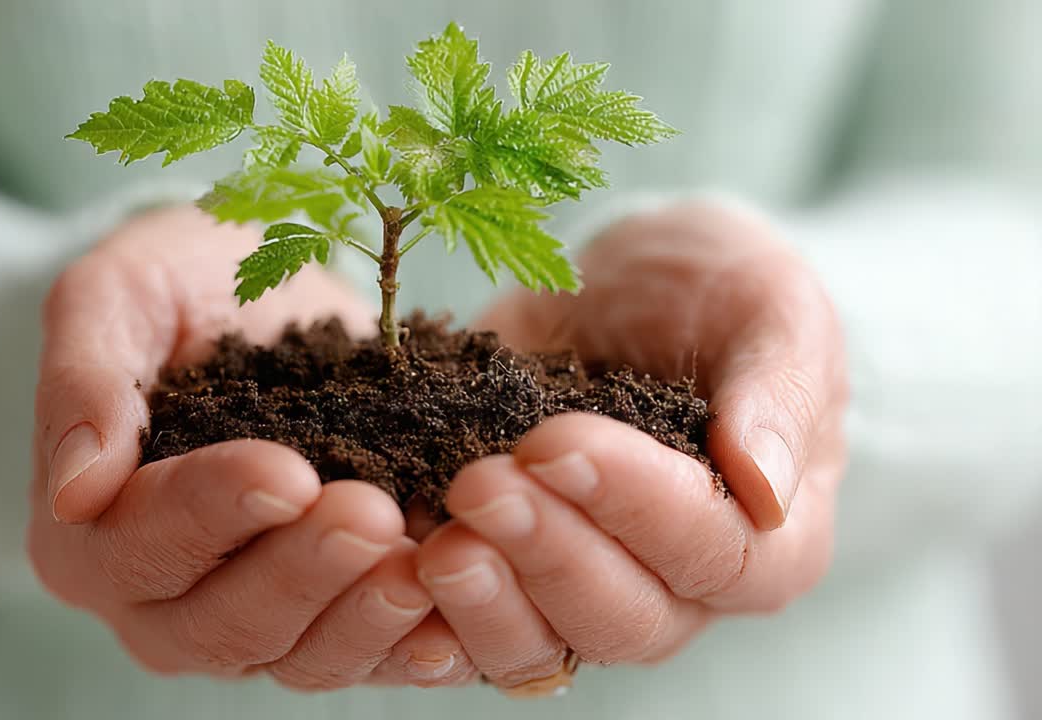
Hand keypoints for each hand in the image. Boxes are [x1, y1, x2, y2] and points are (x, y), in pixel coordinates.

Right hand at [26, 205, 439, 688]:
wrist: (258, 301)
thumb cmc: (174, 288)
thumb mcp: (115, 295)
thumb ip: (84, 380)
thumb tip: (76, 489)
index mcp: (88, 536)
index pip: (141, 544)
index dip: (211, 514)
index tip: (287, 471)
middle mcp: (160, 602)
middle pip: (223, 624)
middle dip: (301, 573)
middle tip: (370, 514)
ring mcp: (249, 620)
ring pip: (301, 656)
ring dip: (363, 616)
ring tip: (422, 561)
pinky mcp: (328, 615)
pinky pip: (369, 653)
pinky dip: (414, 641)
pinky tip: (457, 604)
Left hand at [415, 200, 848, 689]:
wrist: (630, 288)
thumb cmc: (720, 292)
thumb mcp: (769, 307)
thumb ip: (779, 390)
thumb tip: (767, 488)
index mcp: (766, 537)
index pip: (712, 552)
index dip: (634, 507)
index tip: (556, 442)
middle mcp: (679, 587)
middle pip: (621, 617)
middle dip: (546, 553)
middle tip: (480, 484)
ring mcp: (585, 586)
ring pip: (539, 643)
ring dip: (483, 600)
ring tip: (431, 542)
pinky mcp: (508, 572)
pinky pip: (466, 624)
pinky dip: (424, 612)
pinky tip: (388, 567)